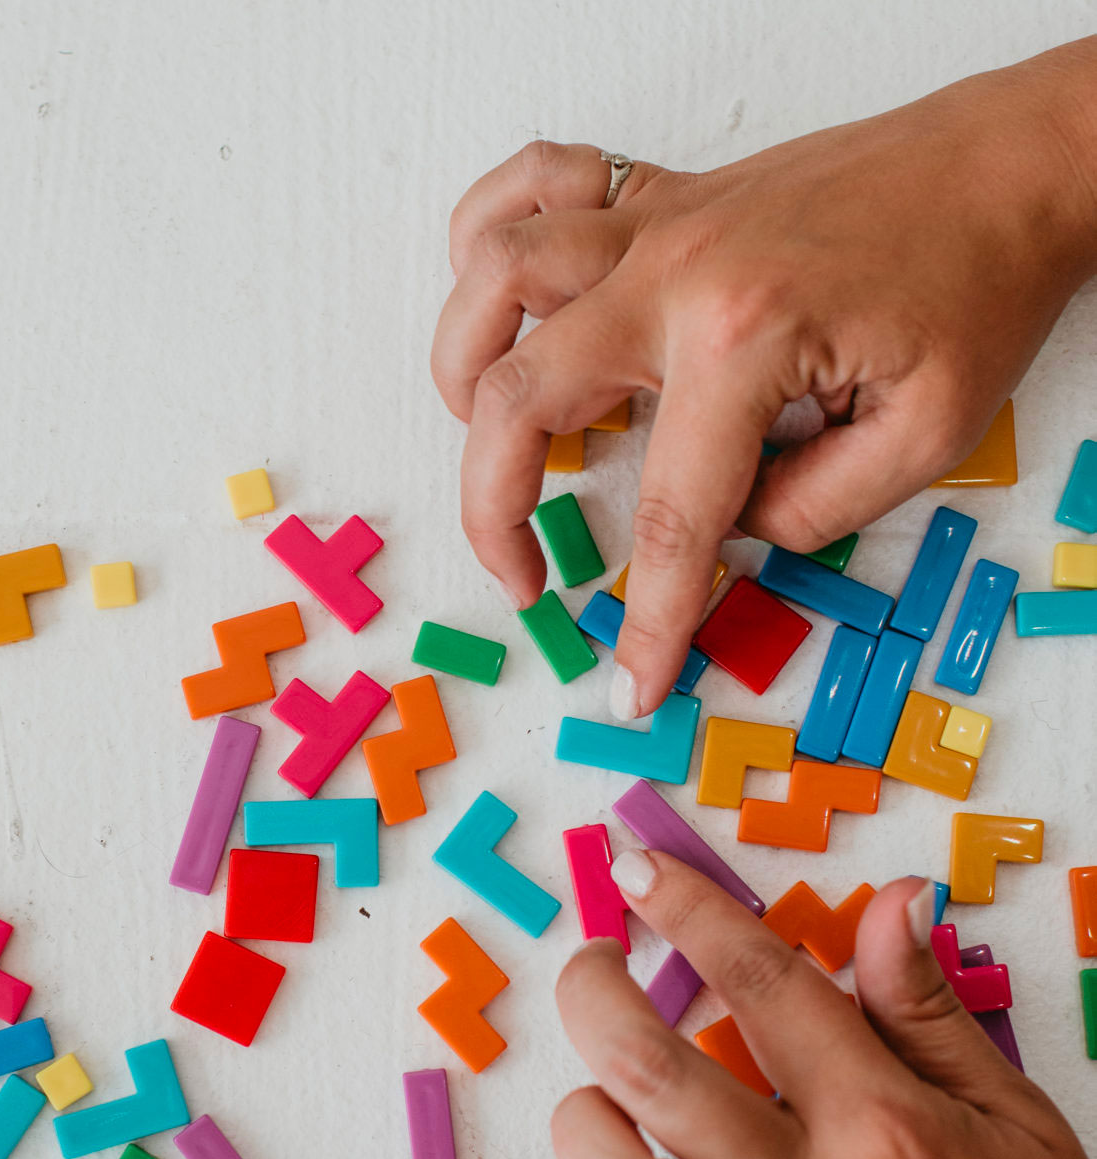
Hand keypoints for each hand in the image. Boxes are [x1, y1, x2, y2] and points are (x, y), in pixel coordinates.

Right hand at [432, 41, 1096, 715]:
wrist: (1014, 163)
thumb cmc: (980, 278)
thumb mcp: (927, 433)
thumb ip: (811, 509)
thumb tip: (726, 531)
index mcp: (746, 337)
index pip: (670, 514)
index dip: (648, 616)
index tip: (633, 678)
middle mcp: (677, 272)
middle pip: (519, 400)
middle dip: (493, 513)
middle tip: (521, 575)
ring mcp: (659, 222)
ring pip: (494, 281)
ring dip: (462, 371)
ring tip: (483, 438)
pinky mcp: (663, 195)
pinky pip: (536, 185)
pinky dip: (486, 236)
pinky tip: (495, 301)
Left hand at [551, 851, 1096, 1158]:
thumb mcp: (1012, 1116)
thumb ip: (926, 1009)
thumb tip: (890, 899)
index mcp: (885, 1125)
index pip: (763, 983)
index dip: (688, 911)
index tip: (635, 869)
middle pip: (656, 1078)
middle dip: (594, 1000)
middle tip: (592, 971)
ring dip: (585, 1132)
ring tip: (593, 1104)